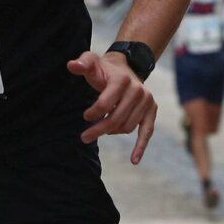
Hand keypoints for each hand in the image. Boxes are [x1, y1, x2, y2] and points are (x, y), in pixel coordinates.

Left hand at [68, 49, 156, 165]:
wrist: (126, 68)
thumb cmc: (104, 69)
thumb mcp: (92, 63)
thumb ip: (82, 63)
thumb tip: (72, 65)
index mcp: (122, 80)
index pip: (105, 104)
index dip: (93, 113)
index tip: (85, 116)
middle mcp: (138, 90)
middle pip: (116, 119)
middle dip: (98, 129)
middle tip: (84, 137)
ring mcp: (146, 101)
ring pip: (126, 127)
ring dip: (112, 131)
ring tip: (102, 127)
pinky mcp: (152, 110)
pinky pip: (147, 131)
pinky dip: (141, 146)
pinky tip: (134, 160)